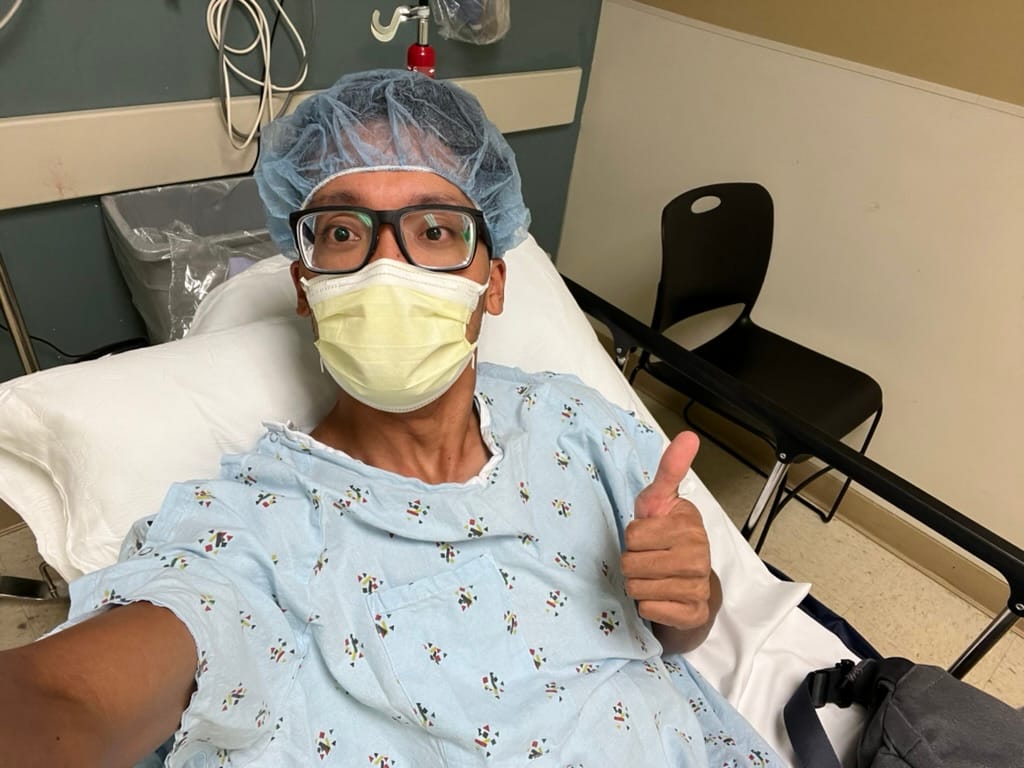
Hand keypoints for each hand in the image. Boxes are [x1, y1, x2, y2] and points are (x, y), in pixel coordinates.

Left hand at [621, 431, 718, 647]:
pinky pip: (650, 610)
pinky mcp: (693, 613)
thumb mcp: (660, 500)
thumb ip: (669, 469)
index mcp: (689, 524)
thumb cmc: (665, 536)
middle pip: (631, 563)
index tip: (649, 536)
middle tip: (647, 560)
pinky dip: (647, 607)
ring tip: (652, 578)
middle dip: (631, 564)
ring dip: (637, 585)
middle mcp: (699, 554)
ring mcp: (698, 585)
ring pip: (637, 587)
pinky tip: (660, 597)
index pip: (632, 534)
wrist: (686, 582)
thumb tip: (689, 435)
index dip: (632, 538)